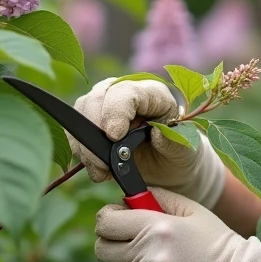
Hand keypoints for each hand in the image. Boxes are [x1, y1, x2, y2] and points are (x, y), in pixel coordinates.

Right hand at [72, 78, 225, 206]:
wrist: (169, 167)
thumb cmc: (179, 153)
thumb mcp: (184, 150)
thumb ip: (174, 141)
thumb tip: (157, 133)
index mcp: (153, 93)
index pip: (126, 92)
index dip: (116, 112)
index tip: (114, 136)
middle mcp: (126, 92)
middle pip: (97, 97)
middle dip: (95, 131)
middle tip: (103, 162)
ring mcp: (106, 104)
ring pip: (82, 112)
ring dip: (86, 145)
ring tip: (103, 169)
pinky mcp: (92, 121)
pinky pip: (75, 130)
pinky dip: (82, 152)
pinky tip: (99, 168)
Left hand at [94, 188, 260, 261]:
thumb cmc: (213, 239)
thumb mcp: (191, 210)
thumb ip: (159, 197)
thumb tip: (129, 197)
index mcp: (156, 227)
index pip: (106, 222)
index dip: (107, 218)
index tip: (115, 219)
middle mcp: (149, 255)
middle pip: (103, 250)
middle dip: (111, 242)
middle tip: (127, 241)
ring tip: (154, 261)